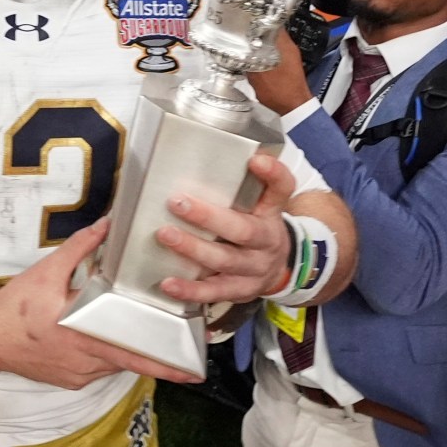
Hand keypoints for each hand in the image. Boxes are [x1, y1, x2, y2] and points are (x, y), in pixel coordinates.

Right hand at [0, 219, 200, 386]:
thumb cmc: (15, 307)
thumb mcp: (46, 272)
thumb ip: (80, 248)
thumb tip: (107, 225)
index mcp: (82, 334)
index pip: (130, 352)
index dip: (162, 362)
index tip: (190, 369)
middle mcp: (83, 361)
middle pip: (130, 365)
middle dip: (161, 367)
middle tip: (191, 369)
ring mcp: (77, 375)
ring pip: (114, 366)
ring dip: (130, 354)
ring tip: (151, 343)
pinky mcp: (69, 381)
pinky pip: (98, 371)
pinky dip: (108, 357)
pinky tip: (110, 342)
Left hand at [154, 153, 300, 305]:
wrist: (281, 269)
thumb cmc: (261, 229)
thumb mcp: (264, 204)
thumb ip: (249, 182)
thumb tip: (225, 153)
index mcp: (271, 214)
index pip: (281, 189)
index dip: (272, 174)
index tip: (256, 161)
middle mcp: (267, 242)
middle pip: (242, 230)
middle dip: (208, 217)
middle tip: (177, 202)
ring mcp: (254, 270)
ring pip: (225, 261)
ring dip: (193, 249)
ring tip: (166, 235)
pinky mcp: (239, 291)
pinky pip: (214, 292)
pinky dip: (190, 290)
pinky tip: (169, 283)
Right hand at [248, 26, 313, 112]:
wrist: (294, 107)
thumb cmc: (281, 93)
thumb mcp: (257, 76)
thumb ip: (247, 61)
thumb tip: (238, 52)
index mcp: (284, 44)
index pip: (271, 21)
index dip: (257, 19)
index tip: (246, 19)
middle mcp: (289, 47)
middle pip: (270, 31)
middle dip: (256, 33)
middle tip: (243, 34)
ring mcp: (290, 55)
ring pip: (271, 42)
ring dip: (259, 44)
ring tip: (246, 47)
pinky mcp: (288, 64)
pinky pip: (274, 53)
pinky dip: (264, 54)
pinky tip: (254, 60)